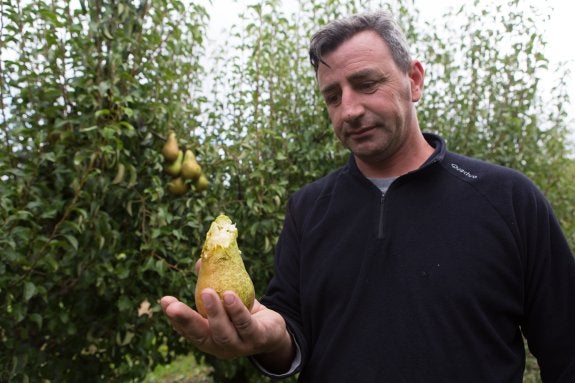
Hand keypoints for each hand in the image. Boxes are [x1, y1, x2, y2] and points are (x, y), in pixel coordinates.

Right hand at [160, 289, 293, 362]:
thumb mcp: (226, 298)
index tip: (164, 300)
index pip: (187, 329)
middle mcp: (219, 345)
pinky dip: (236, 310)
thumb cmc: (243, 314)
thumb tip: (201, 261)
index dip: (175, 317)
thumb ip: (212, 282)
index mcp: (207, 337)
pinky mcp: (257, 339)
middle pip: (199, 334)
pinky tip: (230, 296)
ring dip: (214, 312)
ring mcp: (238, 345)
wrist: (273, 330)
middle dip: (185, 319)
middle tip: (173, 305)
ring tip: (208, 292)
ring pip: (222, 332)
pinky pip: (245, 325)